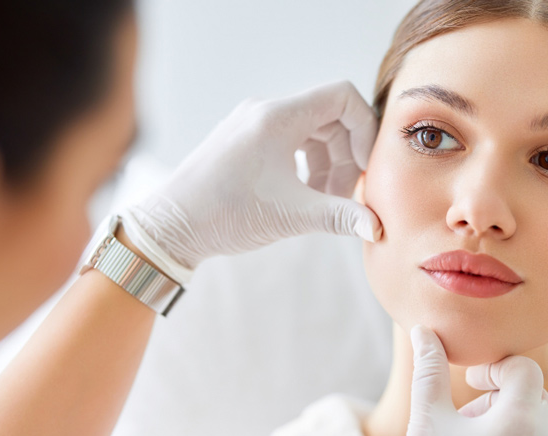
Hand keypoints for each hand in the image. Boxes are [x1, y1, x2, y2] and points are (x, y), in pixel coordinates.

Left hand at [119, 81, 381, 283]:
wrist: (171, 226)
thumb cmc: (224, 214)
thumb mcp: (290, 217)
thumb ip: (339, 216)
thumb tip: (376, 226)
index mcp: (277, 117)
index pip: (342, 96)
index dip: (364, 129)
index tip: (364, 167)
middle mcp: (265, 112)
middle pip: (329, 117)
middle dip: (346, 156)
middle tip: (344, 197)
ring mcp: (253, 124)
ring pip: (312, 131)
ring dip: (328, 164)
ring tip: (323, 202)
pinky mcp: (245, 140)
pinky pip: (291, 141)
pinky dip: (307, 165)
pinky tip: (303, 195)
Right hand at [398, 326, 547, 435]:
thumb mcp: (426, 426)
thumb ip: (429, 371)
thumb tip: (424, 329)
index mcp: (521, 420)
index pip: (524, 369)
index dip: (496, 370)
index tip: (472, 384)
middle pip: (533, 401)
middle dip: (502, 404)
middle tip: (466, 428)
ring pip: (545, 434)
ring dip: (517, 435)